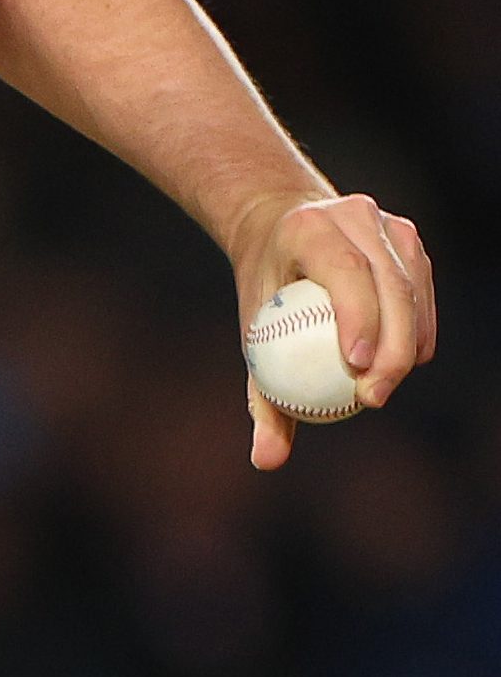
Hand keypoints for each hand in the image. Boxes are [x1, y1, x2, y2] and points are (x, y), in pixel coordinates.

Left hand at [230, 191, 434, 469]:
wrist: (277, 230)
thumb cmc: (265, 292)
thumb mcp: (252, 333)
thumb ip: (261, 396)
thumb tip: (267, 460)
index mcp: (308, 228)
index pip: (345, 271)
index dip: (360, 318)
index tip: (358, 369)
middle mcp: (352, 215)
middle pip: (389, 284)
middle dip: (392, 347)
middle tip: (373, 396)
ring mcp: (386, 224)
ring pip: (413, 289)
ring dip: (409, 343)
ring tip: (385, 385)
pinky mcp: (408, 238)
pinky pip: (423, 291)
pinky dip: (419, 329)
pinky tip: (404, 362)